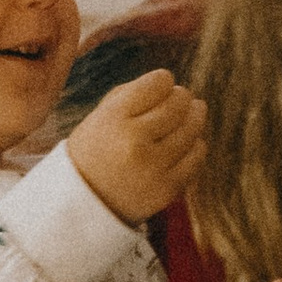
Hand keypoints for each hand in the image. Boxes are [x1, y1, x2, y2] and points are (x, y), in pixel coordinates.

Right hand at [68, 71, 208, 228]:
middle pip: (178, 105)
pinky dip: (195, 145)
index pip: (158, 83)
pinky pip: (197, 156)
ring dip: (195, 117)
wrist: (85, 200)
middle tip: (181, 98)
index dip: (163, 81)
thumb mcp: (101, 114)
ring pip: (192, 129)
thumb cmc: (97, 148)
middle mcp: (133, 142)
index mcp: (112, 119)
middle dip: (182, 97)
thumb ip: (135, 93)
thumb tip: (172, 84)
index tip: (161, 86)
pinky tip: (187, 142)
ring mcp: (152, 168)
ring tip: (191, 113)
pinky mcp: (166, 188)